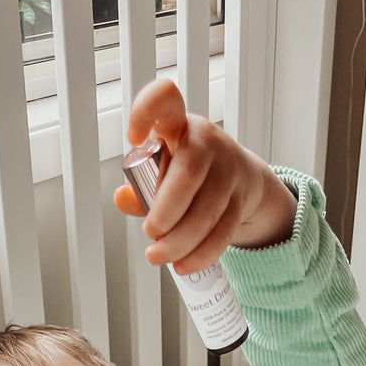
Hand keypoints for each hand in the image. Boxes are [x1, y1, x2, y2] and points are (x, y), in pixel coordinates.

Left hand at [113, 78, 296, 272]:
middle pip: (188, 174)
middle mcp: (206, 141)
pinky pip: (222, 233)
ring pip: (206, 211)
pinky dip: (200, 254)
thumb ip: (141, 186)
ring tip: (159, 256)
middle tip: (150, 233)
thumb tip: (123, 199)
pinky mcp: (242, 200)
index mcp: (178, 125)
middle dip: (166, 212)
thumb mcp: (163, 170)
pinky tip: (184, 265)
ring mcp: (228, 170)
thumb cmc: (191, 172)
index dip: (147, 112)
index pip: (166, 101)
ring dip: (180, 241)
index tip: (134, 137)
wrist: (243, 179)